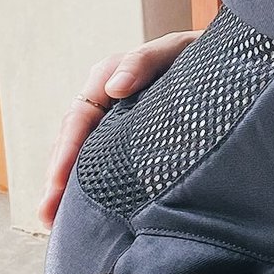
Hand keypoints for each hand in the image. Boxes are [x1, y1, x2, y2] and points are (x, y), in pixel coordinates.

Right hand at [38, 30, 197, 228]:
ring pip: (82, 158)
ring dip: (66, 190)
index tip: (57, 182)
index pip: (78, 119)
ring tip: (52, 223)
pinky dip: (88, 188)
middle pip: (72, 144)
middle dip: (57, 180)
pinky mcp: (127, 141)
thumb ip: (143, 62)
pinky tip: (80, 214)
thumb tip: (115, 88)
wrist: (226, 62)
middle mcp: (104, 104)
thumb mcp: (174, 50)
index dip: (66, 151)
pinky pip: (102, 163)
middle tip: (47, 215)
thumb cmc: (196, 54)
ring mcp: (114, 124)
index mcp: (107, 80)